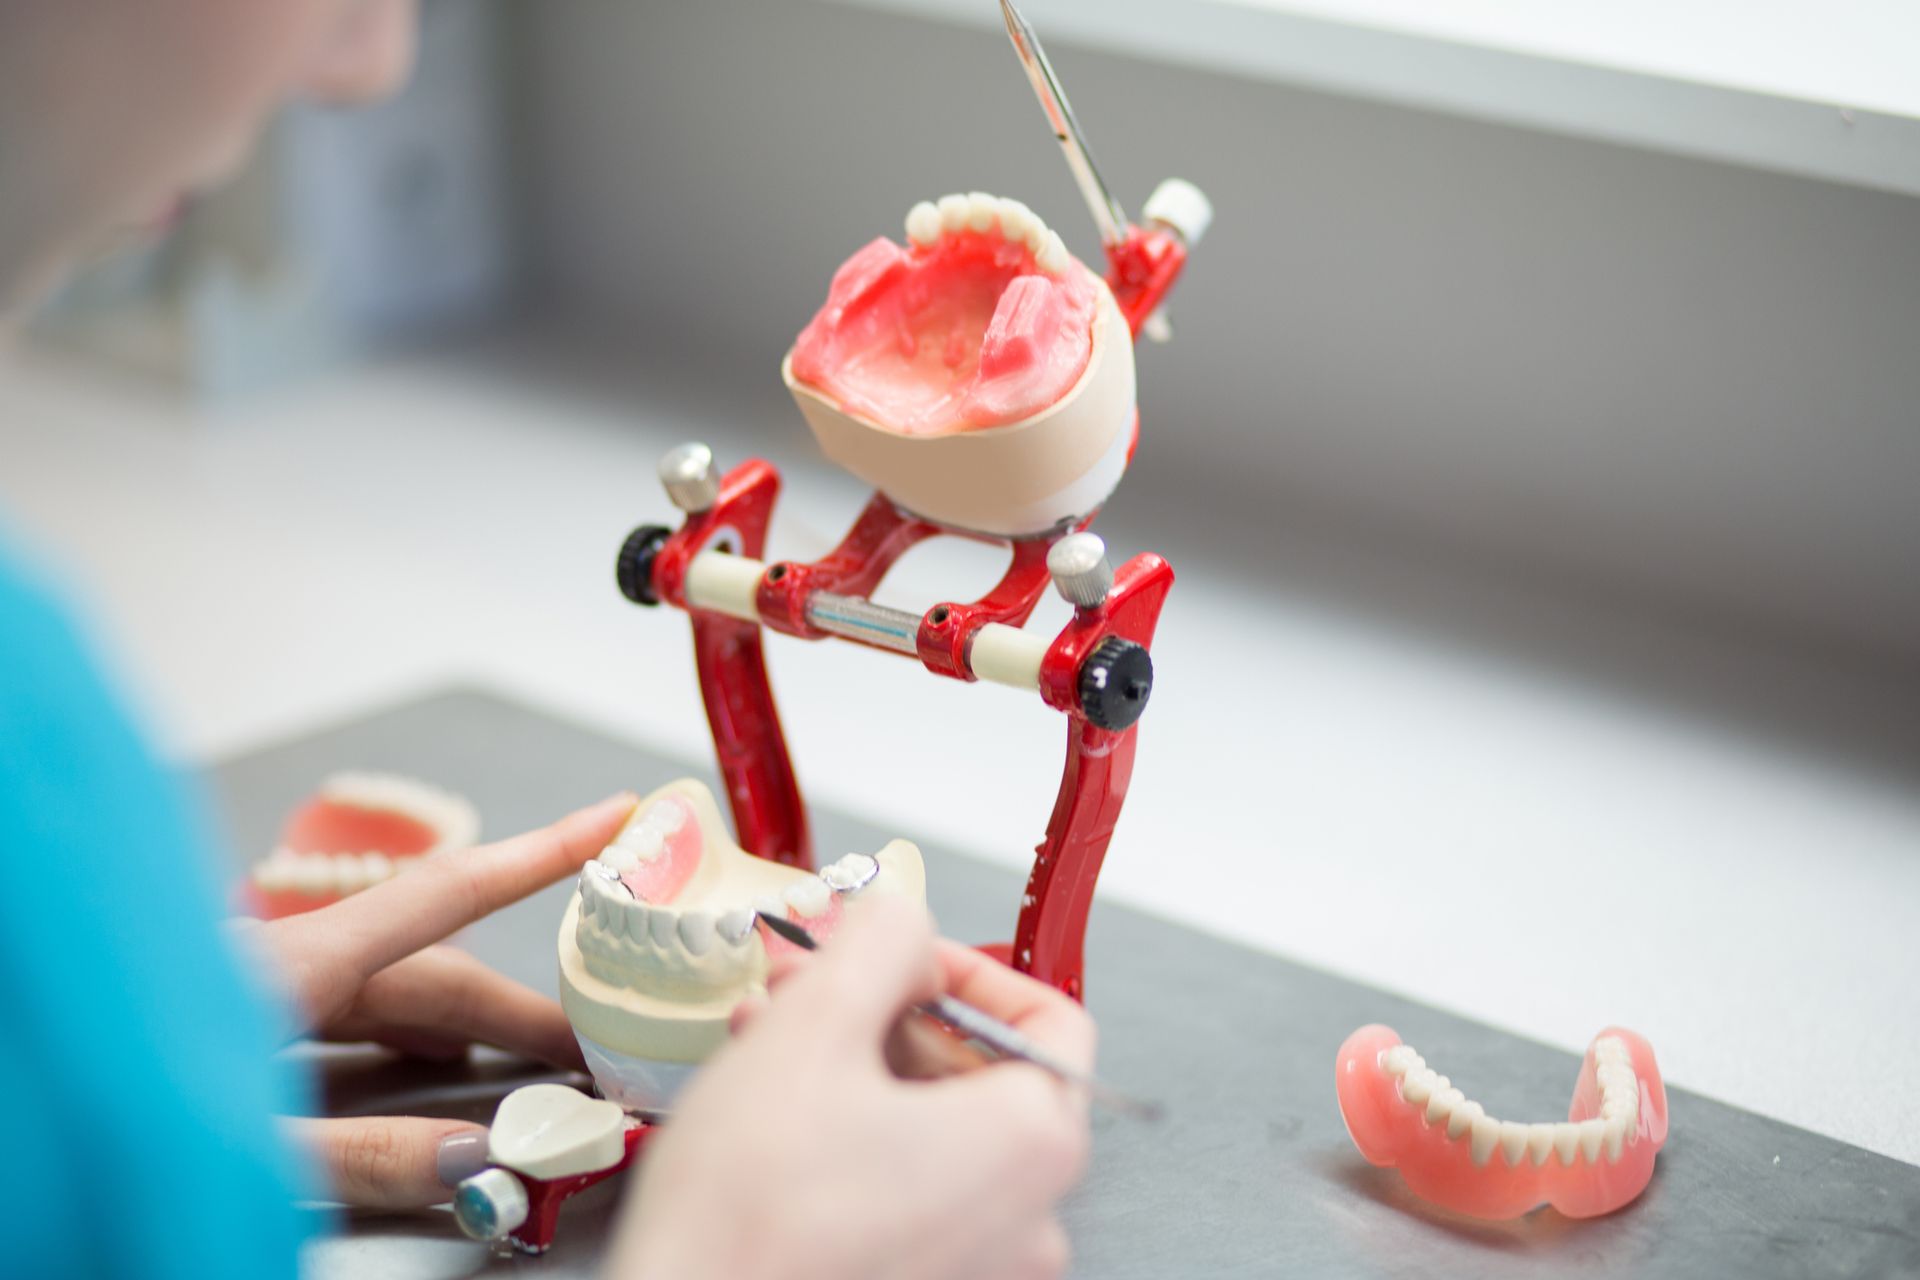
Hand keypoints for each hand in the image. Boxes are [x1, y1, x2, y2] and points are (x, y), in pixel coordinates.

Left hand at [245, 791, 636, 1207]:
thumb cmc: (106, 1129)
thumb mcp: (246, 1155)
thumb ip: (364, 1156)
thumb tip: (483, 1155)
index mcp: (285, 967)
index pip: (445, 895)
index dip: (540, 855)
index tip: (611, 817)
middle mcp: (276, 960)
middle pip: (427, 968)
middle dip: (515, 1009)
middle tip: (592, 1054)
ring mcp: (251, 987)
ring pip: (385, 992)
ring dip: (460, 1029)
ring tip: (524, 1071)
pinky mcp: (227, 1019)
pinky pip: (342, 1011)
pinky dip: (401, 1037)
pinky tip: (423, 1068)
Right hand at [607, 897, 1095, 1279]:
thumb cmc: (748, 1220)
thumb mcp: (814, 1026)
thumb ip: (881, 941)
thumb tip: (905, 922)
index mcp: (1032, 1144)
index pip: (1050, 1018)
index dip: (964, 966)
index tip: (897, 954)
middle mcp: (1027, 1216)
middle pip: (980, 1071)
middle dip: (884, 1010)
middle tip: (809, 983)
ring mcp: (977, 1265)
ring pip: (931, 1126)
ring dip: (852, 1063)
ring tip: (766, 1036)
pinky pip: (906, 1186)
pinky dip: (849, 1133)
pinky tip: (771, 1109)